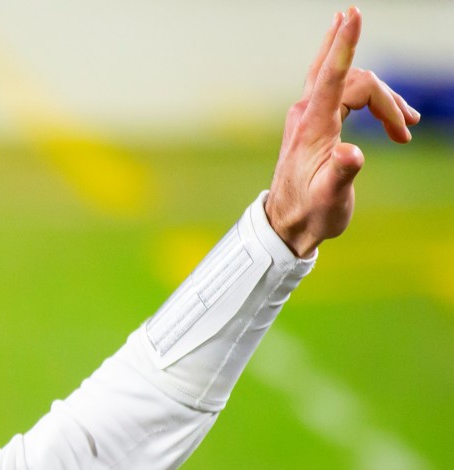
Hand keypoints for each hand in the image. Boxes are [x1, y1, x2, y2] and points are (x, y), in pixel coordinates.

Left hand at [265, 7, 420, 257]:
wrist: (288, 223)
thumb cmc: (310, 212)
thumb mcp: (330, 198)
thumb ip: (341, 174)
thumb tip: (353, 154)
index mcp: (312, 126)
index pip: (331, 75)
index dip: (345, 42)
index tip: (353, 12)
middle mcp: (306, 112)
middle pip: (354, 79)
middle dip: (386, 98)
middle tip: (407, 130)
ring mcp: (307, 114)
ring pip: (352, 84)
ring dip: (384, 101)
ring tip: (407, 127)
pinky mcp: (313, 120)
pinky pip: (343, 91)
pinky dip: (372, 101)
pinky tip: (394, 119)